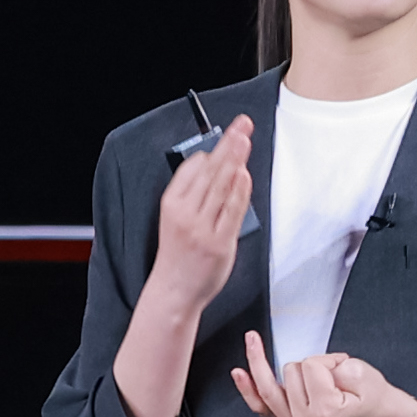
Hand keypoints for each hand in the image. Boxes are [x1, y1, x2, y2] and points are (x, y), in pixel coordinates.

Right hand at [145, 114, 251, 315]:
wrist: (175, 290)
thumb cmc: (178, 254)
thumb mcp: (175, 218)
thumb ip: (193, 194)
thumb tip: (216, 166)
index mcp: (171, 204)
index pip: (192, 168)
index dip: (211, 151)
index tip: (226, 134)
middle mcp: (185, 214)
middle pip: (209, 172)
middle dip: (227, 145)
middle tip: (241, 125)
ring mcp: (203, 229)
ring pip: (221, 187)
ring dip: (235, 160)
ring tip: (244, 140)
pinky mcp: (220, 243)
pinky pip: (232, 211)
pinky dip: (239, 190)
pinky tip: (244, 174)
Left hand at [232, 339, 416, 416]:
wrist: (376, 415)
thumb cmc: (371, 396)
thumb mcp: (362, 372)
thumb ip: (334, 365)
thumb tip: (309, 367)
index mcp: (325, 412)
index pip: (312, 366)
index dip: (330, 361)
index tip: (344, 373)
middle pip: (291, 370)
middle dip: (315, 366)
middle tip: (336, 381)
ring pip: (276, 378)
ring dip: (298, 373)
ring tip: (322, 385)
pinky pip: (258, 403)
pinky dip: (247, 388)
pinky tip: (239, 373)